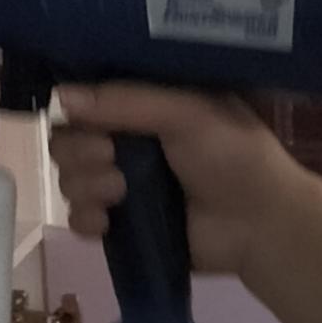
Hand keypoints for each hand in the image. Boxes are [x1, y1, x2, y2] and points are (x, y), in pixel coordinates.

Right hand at [50, 83, 301, 278]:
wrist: (261, 222)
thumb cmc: (233, 155)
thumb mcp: (186, 112)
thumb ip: (124, 101)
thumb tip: (60, 96)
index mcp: (143, 107)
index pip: (85, 101)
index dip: (77, 112)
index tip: (93, 123)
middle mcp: (127, 142)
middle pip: (67, 142)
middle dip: (80, 152)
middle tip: (111, 159)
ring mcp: (123, 186)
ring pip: (69, 180)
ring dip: (85, 185)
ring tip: (120, 193)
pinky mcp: (124, 226)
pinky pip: (79, 220)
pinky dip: (85, 220)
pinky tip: (107, 222)